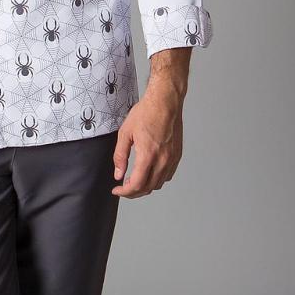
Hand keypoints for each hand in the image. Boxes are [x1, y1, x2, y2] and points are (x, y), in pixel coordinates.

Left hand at [111, 83, 184, 198]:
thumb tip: (118, 173)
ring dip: (146, 187)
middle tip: (124, 189)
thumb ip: (120, 155)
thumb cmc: (146, 112)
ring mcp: (171, 159)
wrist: (165, 102)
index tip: (117, 190)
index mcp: (148, 155)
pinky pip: (167, 175)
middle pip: (148, 188)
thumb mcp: (125, 132)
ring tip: (135, 181)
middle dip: (134, 192)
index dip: (125, 192)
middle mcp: (162, 160)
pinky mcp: (177, 156)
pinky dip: (157, 179)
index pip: (137, 185)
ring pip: (159, 184)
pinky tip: (149, 173)